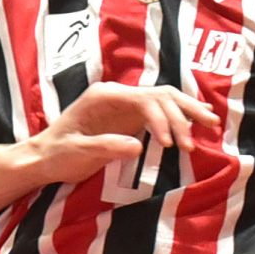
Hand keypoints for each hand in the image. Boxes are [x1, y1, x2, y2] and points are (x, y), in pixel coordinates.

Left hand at [29, 82, 218, 183]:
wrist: (43, 158)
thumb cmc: (56, 155)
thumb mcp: (76, 153)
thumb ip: (104, 147)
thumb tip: (138, 145)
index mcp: (104, 97)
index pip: (144, 101)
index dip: (162, 120)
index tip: (170, 145)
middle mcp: (117, 94)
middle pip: (160, 95)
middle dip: (185, 111)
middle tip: (208, 128)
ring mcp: (124, 104)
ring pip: (164, 100)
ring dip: (187, 112)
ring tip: (211, 125)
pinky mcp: (129, 117)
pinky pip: (160, 112)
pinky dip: (179, 117)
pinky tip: (197, 123)